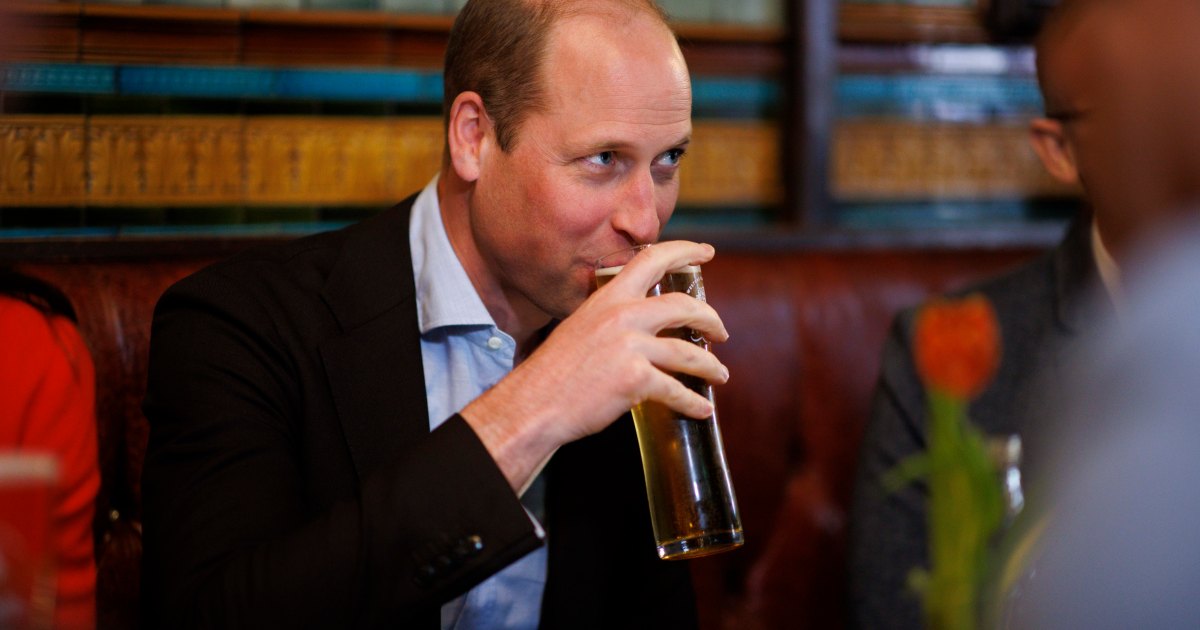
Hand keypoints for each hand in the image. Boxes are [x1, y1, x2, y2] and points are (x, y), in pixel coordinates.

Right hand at [462, 241, 729, 491]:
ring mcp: (630, 346)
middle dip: (711, 319)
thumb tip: (640, 328)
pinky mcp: (636, 378)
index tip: (707, 252)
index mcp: (607, 299)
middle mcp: (622, 316)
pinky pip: (676, 390)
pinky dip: (693, 403)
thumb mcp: (580, 327)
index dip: (684, 251)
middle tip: (721, 332)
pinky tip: (701, 409)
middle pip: (683, 307)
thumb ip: (610, 320)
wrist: (536, 402)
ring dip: (711, 366)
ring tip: (720, 375)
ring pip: (688, 353)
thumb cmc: (555, 372)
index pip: (652, 260)